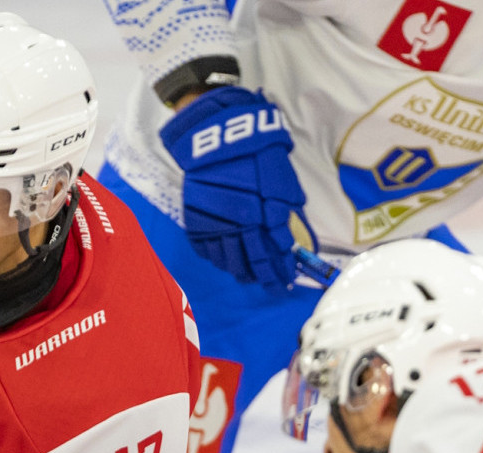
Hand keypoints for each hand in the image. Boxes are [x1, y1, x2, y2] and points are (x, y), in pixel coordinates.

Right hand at [158, 86, 311, 289]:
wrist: (216, 137)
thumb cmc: (256, 155)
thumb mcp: (281, 181)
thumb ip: (284, 214)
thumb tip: (288, 241)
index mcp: (257, 220)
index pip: (270, 256)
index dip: (279, 271)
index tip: (286, 281)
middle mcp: (233, 229)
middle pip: (247, 262)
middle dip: (260, 276)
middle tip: (269, 285)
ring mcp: (211, 225)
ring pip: (224, 260)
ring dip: (238, 270)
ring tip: (247, 276)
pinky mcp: (194, 219)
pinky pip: (204, 248)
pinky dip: (215, 259)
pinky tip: (223, 261)